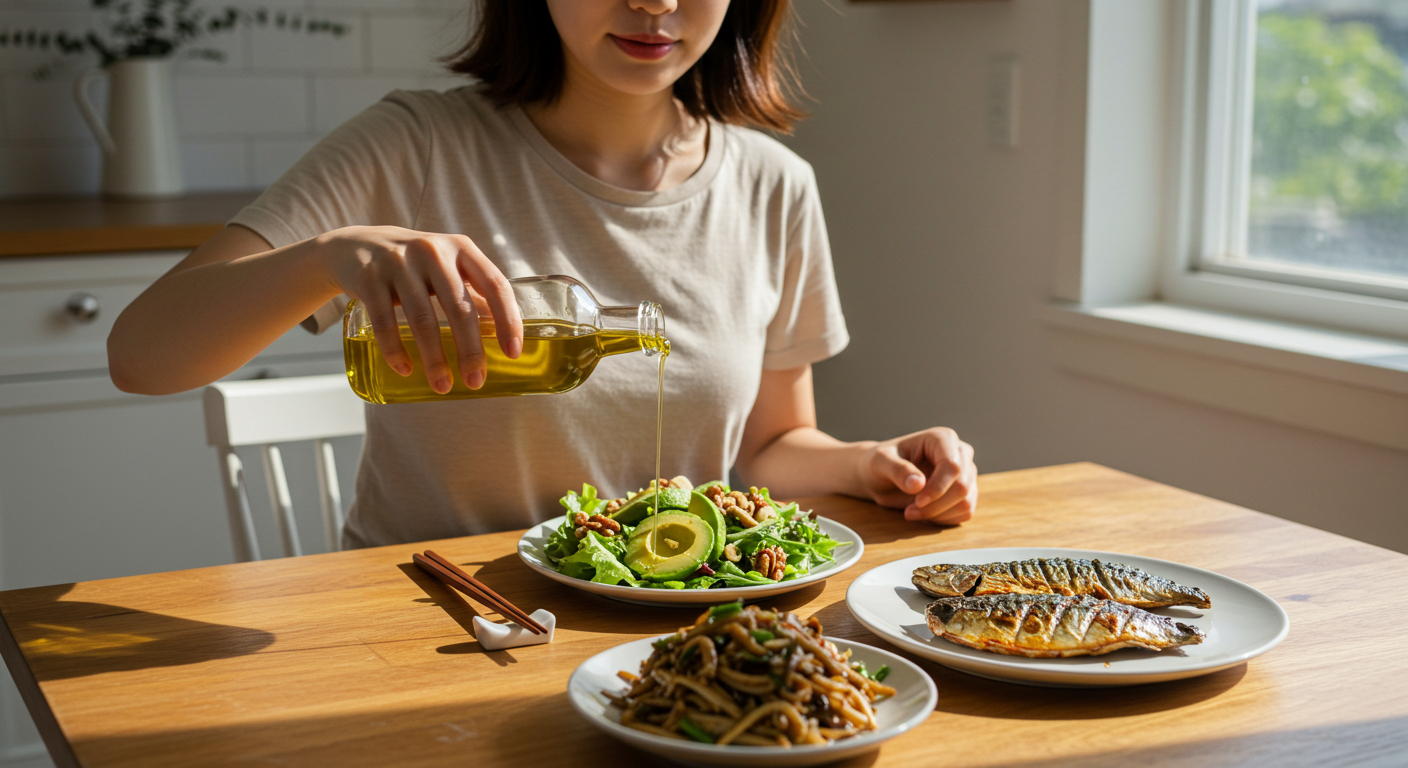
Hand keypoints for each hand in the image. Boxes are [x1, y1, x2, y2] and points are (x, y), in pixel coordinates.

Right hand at [318, 225, 522, 393]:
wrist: (356, 244)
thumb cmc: (414, 263)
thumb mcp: (447, 265)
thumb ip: (473, 291)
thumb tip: (504, 331)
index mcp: (461, 248)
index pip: (495, 285)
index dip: (508, 320)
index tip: (512, 353)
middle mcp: (433, 251)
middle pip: (460, 309)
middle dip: (470, 351)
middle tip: (475, 381)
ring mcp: (398, 262)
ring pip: (423, 319)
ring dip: (434, 359)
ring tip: (442, 385)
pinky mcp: (369, 278)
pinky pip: (385, 321)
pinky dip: (395, 350)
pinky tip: (405, 369)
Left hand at [856, 427, 976, 524]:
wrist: (880, 477)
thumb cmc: (879, 463)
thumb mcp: (880, 463)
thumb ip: (898, 470)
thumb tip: (918, 484)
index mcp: (942, 438)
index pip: (953, 466)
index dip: (938, 488)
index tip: (917, 502)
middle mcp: (959, 453)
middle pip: (962, 486)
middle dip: (935, 505)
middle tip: (909, 511)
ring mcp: (965, 473)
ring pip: (965, 502)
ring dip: (938, 514)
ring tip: (911, 512)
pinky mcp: (965, 493)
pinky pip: (964, 512)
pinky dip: (943, 519)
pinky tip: (924, 514)